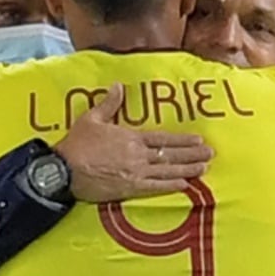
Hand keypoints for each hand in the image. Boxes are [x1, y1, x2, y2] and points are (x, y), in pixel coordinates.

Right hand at [54, 83, 212, 202]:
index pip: (163, 138)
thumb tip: (118, 86)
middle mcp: (138, 155)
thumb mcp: (91, 118)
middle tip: (210, 154)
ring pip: (167, 171)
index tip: (199, 140)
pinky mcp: (129, 188)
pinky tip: (185, 186)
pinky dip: (171, 186)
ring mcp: (136, 173)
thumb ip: (109, 103)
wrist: (64, 170)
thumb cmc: (76, 144)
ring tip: (204, 169)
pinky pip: (155, 188)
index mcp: (131, 137)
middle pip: (170, 154)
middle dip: (192, 154)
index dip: (182, 140)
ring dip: (188, 169)